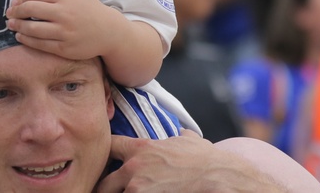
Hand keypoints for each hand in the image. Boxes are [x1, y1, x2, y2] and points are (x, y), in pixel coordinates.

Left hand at [4, 0, 111, 60]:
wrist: (109, 32)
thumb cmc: (91, 8)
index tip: (16, 2)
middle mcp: (64, 14)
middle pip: (30, 10)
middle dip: (15, 11)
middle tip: (9, 14)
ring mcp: (64, 32)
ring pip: (33, 29)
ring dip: (18, 27)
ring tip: (11, 25)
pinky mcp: (64, 48)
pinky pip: (40, 44)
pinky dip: (26, 40)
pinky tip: (20, 37)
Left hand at [96, 130, 317, 192]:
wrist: (215, 174)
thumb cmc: (204, 157)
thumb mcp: (188, 140)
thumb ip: (178, 135)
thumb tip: (182, 132)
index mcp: (140, 148)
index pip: (109, 145)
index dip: (105, 151)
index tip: (105, 158)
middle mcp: (134, 168)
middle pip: (103, 182)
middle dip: (104, 188)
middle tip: (108, 190)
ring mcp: (138, 188)